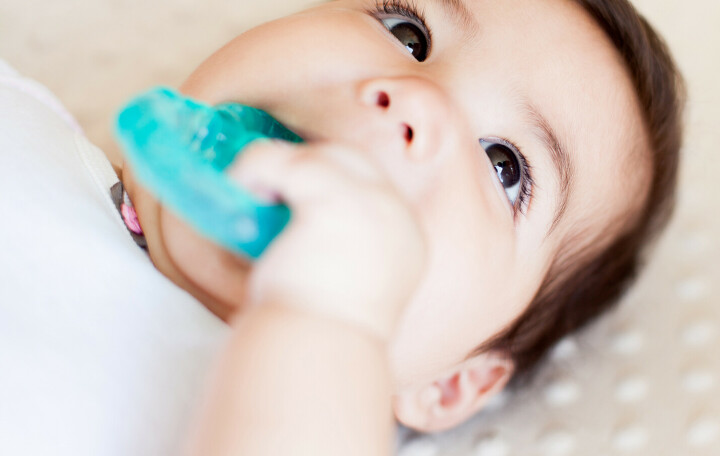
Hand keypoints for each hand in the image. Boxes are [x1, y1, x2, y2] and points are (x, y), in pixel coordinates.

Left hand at [227, 139, 426, 341]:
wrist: (314, 360)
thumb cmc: (317, 334)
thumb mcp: (348, 288)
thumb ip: (341, 249)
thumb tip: (296, 220)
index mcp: (407, 241)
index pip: (374, 186)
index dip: (333, 177)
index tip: (295, 189)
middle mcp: (397, 217)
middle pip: (354, 162)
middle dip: (309, 164)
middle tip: (268, 182)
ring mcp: (372, 205)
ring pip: (319, 156)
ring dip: (277, 166)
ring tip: (248, 185)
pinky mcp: (336, 200)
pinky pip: (289, 163)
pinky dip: (257, 167)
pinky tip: (239, 183)